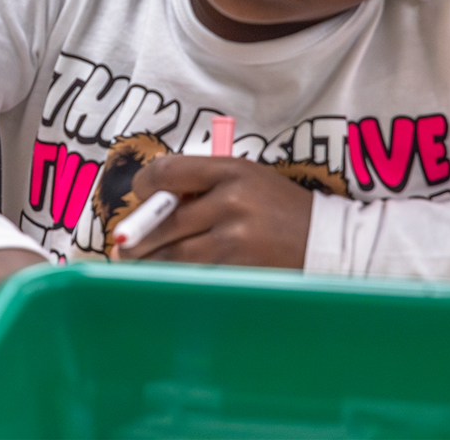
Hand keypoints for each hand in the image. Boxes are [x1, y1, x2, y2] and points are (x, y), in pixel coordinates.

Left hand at [117, 154, 310, 268]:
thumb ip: (201, 183)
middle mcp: (230, 202)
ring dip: (147, 261)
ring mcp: (235, 239)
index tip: (141, 194)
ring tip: (134, 263)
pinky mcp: (239, 271)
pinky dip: (173, 279)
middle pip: (162, 220)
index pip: (167, 172)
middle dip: (136, 235)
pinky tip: (164, 278)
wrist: (327, 242)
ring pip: (172, 254)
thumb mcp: (244, 178)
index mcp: (230, 170)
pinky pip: (192, 277)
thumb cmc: (277, 207)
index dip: (144, 185)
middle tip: (122, 244)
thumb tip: (149, 201)